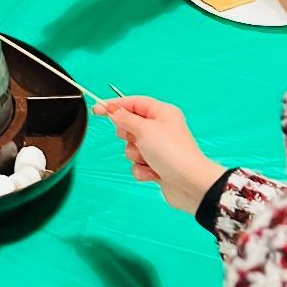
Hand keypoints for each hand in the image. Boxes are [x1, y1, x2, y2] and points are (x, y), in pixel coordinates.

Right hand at [94, 96, 224, 213]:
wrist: (189, 184)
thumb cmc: (173, 153)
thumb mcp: (145, 130)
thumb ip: (125, 118)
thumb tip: (113, 110)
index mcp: (162, 113)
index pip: (134, 102)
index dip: (116, 105)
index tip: (98, 109)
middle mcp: (161, 128)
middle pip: (130, 125)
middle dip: (128, 136)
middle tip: (136, 139)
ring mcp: (158, 148)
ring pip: (131, 147)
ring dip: (135, 155)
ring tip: (148, 159)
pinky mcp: (156, 165)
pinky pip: (137, 164)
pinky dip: (141, 169)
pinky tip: (153, 172)